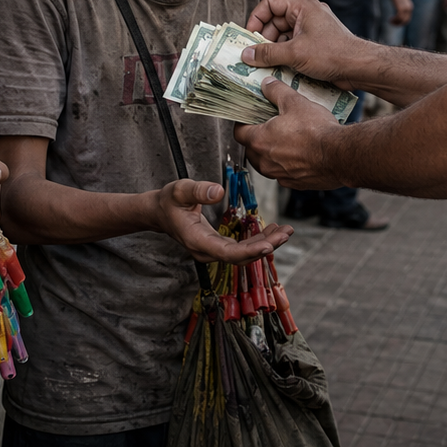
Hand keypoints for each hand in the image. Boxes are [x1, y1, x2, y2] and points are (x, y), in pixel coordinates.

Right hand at [151, 179, 292, 263]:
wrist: (160, 212)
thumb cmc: (169, 201)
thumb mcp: (179, 190)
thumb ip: (198, 190)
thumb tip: (218, 192)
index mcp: (197, 241)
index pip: (227, 252)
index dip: (249, 252)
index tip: (268, 246)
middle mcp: (207, 251)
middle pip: (240, 256)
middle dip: (266, 246)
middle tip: (287, 233)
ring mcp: (213, 250)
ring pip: (243, 254)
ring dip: (266, 244)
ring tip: (286, 231)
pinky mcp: (218, 245)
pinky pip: (241, 248)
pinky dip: (258, 241)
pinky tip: (272, 231)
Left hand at [234, 78, 344, 189]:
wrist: (340, 155)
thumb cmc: (317, 130)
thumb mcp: (295, 102)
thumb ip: (277, 92)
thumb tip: (267, 84)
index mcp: (260, 141)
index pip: (239, 133)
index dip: (242, 123)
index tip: (249, 117)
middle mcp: (265, 162)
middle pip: (251, 150)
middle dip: (257, 138)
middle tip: (268, 126)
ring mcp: (280, 175)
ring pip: (267, 164)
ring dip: (272, 153)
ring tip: (286, 140)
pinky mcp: (295, 183)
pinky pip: (284, 173)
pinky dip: (288, 165)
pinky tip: (300, 154)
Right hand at [244, 0, 371, 87]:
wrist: (359, 67)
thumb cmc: (331, 53)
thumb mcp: (295, 53)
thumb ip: (267, 53)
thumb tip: (246, 54)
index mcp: (302, 7)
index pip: (270, 3)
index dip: (257, 18)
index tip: (249, 36)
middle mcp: (307, 14)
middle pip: (275, 20)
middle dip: (264, 38)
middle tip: (255, 55)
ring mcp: (312, 29)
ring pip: (284, 35)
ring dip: (273, 49)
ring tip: (265, 65)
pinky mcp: (315, 44)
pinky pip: (293, 45)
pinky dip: (284, 55)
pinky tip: (278, 69)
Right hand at [389, 0, 413, 25]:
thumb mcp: (401, 1)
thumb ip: (401, 7)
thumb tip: (399, 11)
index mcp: (410, 8)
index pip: (407, 20)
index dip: (401, 23)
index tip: (395, 22)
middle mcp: (409, 9)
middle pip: (405, 21)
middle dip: (398, 24)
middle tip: (392, 23)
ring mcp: (405, 9)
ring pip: (401, 20)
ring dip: (395, 22)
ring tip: (390, 21)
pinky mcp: (401, 8)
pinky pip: (398, 17)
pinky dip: (394, 20)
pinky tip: (390, 19)